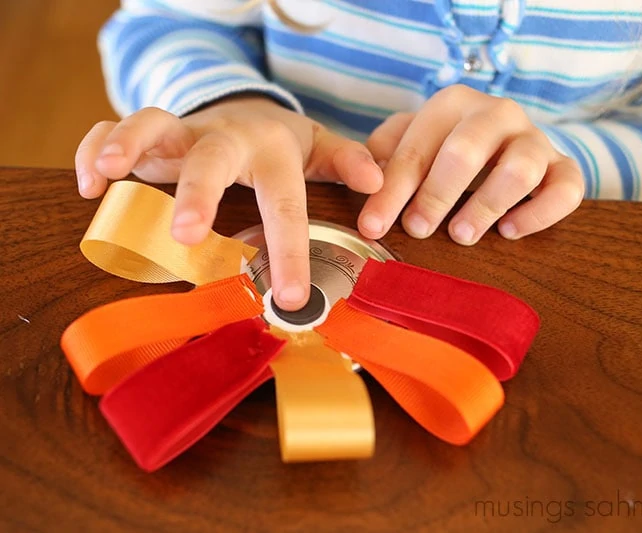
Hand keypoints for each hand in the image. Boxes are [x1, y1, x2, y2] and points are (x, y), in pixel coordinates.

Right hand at [75, 97, 382, 310]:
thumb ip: (346, 164)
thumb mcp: (319, 152)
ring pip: (153, 124)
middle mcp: (227, 138)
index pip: (284, 202)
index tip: (292, 297)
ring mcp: (185, 134)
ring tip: (111, 176)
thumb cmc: (282, 145)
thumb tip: (377, 184)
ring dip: (130, 145)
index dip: (289, 249)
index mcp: (274, 150)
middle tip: (187, 233)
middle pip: (212, 156)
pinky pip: (112, 129)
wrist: (247, 110)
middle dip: (199, 192)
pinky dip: (95, 148)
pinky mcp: (152, 135)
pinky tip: (90, 184)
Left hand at [358, 85, 583, 243]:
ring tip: (462, 234)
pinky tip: (509, 231)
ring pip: (520, 169)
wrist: (501, 140)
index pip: (415, 149)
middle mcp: (497, 114)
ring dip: (487, 206)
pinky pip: (567, 188)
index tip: (372, 226)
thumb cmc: (444, 147)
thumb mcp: (408, 141)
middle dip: (436, 195)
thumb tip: (365, 178)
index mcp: (452, 103)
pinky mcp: (563, 166)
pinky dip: (539, 213)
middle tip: (418, 229)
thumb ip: (382, 152)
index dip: (390, 191)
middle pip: (466, 151)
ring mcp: (534, 139)